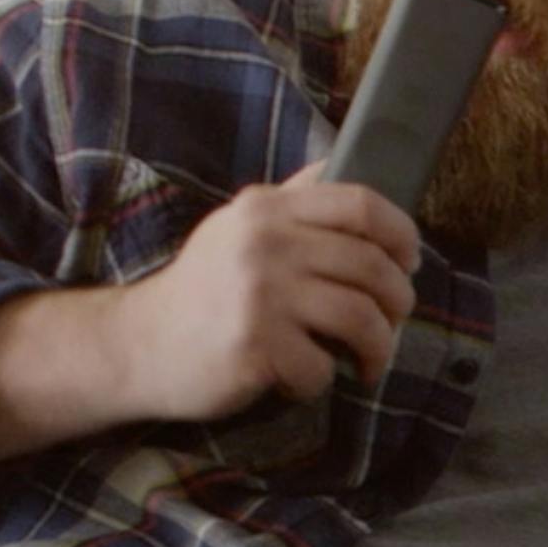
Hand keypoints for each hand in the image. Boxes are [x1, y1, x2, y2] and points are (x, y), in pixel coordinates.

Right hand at [111, 164, 420, 420]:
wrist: (137, 345)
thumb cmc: (201, 290)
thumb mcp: (237, 228)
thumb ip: (291, 200)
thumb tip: (342, 165)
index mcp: (266, 208)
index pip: (360, 204)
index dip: (401, 233)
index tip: (410, 262)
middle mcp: (264, 243)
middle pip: (372, 266)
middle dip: (399, 302)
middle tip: (394, 322)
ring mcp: (260, 295)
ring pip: (361, 318)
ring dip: (378, 348)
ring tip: (369, 363)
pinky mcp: (254, 346)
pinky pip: (322, 368)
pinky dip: (321, 382)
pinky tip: (301, 379)